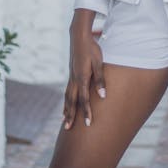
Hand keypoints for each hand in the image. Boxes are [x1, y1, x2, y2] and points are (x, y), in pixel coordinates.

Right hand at [63, 9, 105, 129]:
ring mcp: (71, 77)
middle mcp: (74, 80)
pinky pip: (67, 91)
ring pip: (67, 97)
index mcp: (82, 78)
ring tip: (64, 122)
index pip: (84, 99)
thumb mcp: (99, 63)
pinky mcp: (71, 74)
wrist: (79, 37)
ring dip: (66, 110)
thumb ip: (100, 79)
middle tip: (68, 130)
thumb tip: (103, 96)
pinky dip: (66, 101)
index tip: (88, 124)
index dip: (86, 112)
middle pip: (72, 101)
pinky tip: (66, 105)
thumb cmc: (92, 49)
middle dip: (71, 116)